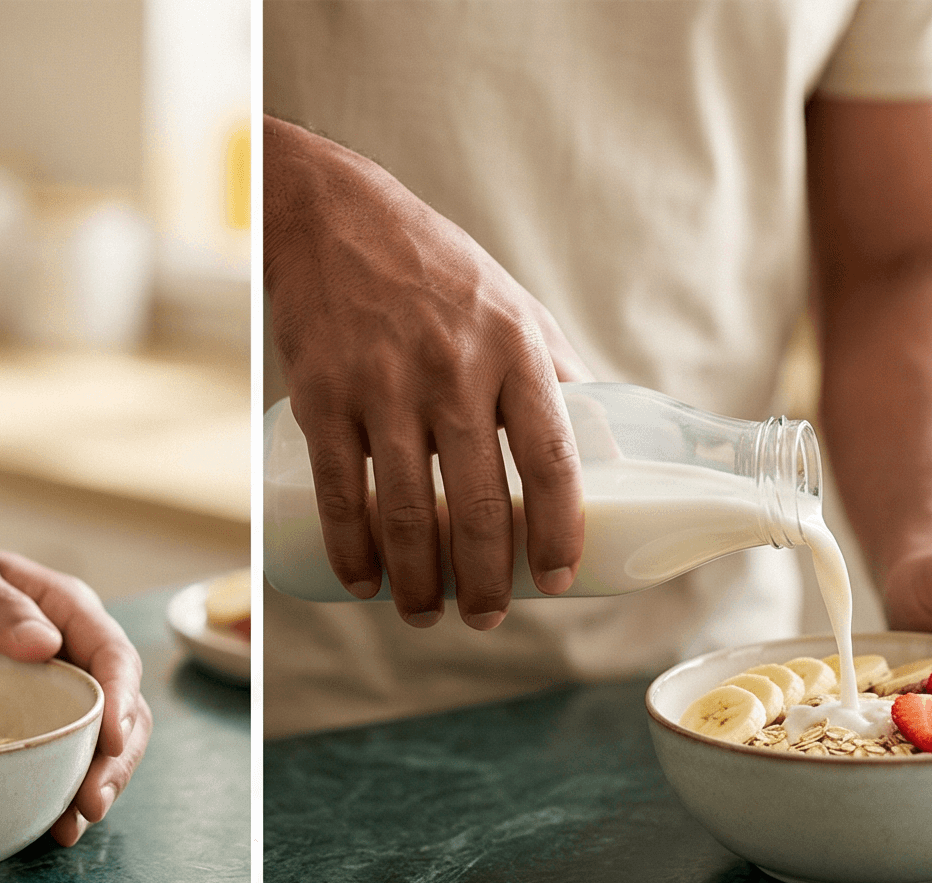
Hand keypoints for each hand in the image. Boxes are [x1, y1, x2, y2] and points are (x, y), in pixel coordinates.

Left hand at [0, 550, 149, 846]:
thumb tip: (45, 645)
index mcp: (70, 613)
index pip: (113, 656)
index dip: (120, 699)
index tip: (112, 738)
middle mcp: (78, 658)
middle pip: (123, 712)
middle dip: (115, 760)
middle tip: (92, 801)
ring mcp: (64, 696)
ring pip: (102, 746)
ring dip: (97, 787)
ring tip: (74, 826)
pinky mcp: (42, 726)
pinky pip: (66, 762)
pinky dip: (65, 797)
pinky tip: (55, 827)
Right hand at [265, 116, 588, 628]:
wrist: (332, 215)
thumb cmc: (435, 271)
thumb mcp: (512, 305)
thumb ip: (553, 373)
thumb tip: (608, 443)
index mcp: (514, 348)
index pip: (551, 458)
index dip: (560, 530)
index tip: (558, 579)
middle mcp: (454, 369)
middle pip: (480, 505)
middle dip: (485, 581)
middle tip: (485, 618)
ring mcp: (384, 385)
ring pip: (409, 514)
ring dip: (417, 582)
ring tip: (423, 614)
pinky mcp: (323, 396)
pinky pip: (343, 495)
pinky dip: (353, 552)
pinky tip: (364, 583)